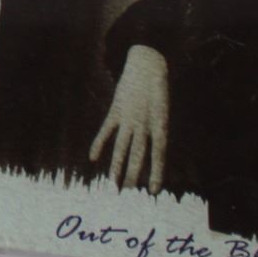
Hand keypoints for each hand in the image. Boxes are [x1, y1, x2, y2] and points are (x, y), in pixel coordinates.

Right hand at [89, 45, 169, 192]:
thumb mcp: (164, 109)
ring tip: (114, 183)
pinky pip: (106, 131)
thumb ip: (158, 129)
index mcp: (160, 125)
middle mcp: (144, 124)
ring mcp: (129, 118)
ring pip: (122, 147)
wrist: (148, 63)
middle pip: (138, 155)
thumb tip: (155, 149)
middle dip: (134, 175)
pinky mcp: (116, 110)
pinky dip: (99, 143)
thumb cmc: (159, 88)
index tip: (154, 191)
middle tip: (130, 193)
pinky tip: (93, 158)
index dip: (157, 174)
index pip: (159, 155)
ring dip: (117, 166)